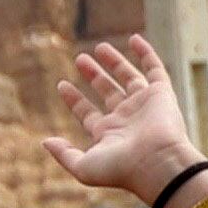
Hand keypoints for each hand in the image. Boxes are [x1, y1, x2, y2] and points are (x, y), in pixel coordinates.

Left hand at [42, 36, 207, 201]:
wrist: (158, 163)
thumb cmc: (121, 168)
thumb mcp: (83, 166)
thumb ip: (63, 153)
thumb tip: (45, 142)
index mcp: (109, 134)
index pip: (88, 113)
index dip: (75, 100)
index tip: (62, 84)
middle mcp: (127, 118)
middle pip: (108, 92)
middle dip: (94, 76)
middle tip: (80, 59)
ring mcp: (145, 105)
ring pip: (128, 78)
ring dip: (115, 62)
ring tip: (98, 47)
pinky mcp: (162, 94)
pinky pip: (155, 69)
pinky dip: (146, 53)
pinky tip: (133, 38)